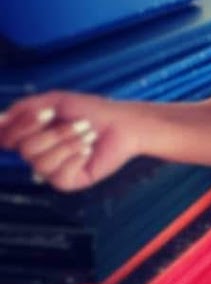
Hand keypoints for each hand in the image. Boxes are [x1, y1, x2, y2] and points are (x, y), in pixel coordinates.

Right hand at [0, 92, 139, 191]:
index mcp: (30, 134)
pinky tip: (89, 150)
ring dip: (68, 143)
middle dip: (56, 133)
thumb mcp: (56, 102)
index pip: (6, 137)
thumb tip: (0, 119)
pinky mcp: (67, 182)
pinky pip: (58, 175)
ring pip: (40, 162)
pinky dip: (76, 157)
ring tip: (89, 134)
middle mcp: (36, 153)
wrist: (124, 125)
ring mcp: (51, 169)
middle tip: (81, 123)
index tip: (47, 113)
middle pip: (24, 149)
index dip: (20, 127)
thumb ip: (25, 108)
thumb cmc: (92, 111)